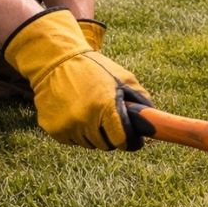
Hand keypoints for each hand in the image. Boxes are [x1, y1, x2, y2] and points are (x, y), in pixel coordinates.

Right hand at [3, 8, 151, 149]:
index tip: (133, 140)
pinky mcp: (54, 129)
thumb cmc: (92, 68)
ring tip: (89, 111)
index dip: (130, 142)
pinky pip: (71, 140)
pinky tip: (73, 112)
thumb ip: (140, 98)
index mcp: (105, 107)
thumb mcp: (121, 77)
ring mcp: (68, 126)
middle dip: (111, 136)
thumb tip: (154, 119)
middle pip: (106, 145)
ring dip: (93, 134)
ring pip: (89, 144)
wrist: (54, 61)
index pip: (122, 141)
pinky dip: (76, 132)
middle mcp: (85, 120)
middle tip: (107, 120)